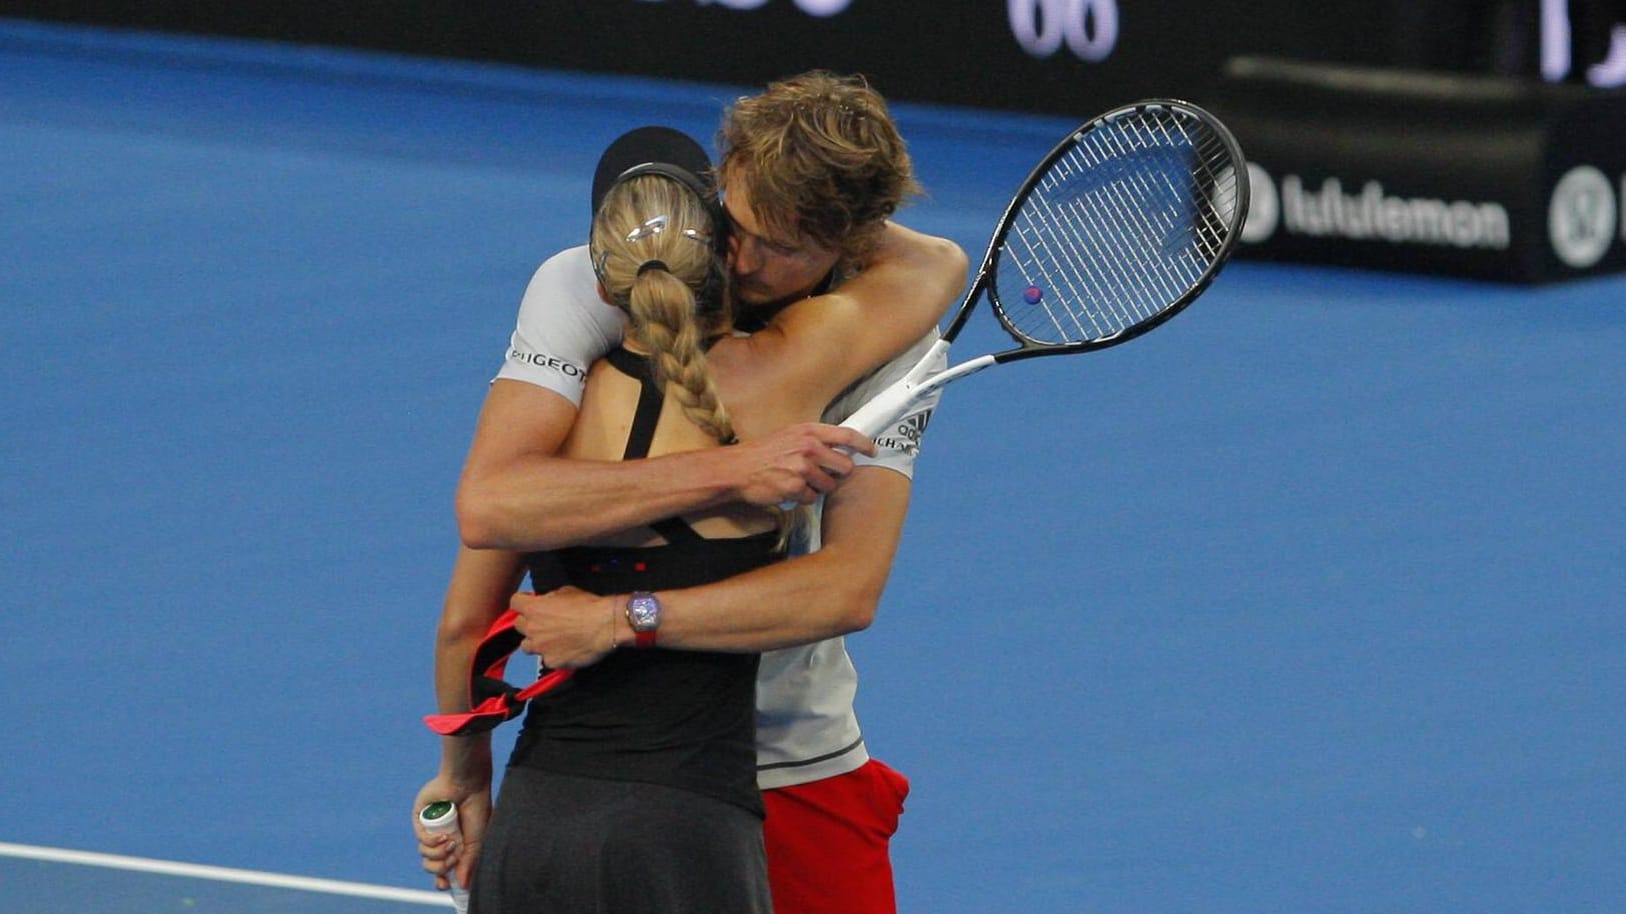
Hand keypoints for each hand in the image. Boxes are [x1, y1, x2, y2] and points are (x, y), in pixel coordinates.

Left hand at [413, 776, 490, 893]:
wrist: (469, 784)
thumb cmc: (477, 809)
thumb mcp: (477, 841)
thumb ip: (469, 863)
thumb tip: (462, 885)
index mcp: (455, 844)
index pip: (444, 868)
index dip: (443, 879)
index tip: (446, 884)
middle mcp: (441, 838)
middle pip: (432, 866)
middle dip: (441, 868)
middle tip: (453, 858)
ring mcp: (430, 829)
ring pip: (425, 855)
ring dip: (438, 854)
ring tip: (451, 841)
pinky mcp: (420, 819)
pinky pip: (421, 840)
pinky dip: (431, 842)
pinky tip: (443, 835)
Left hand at [512, 586, 620, 668]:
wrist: (605, 626)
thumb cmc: (588, 606)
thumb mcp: (566, 591)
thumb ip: (550, 598)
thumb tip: (547, 602)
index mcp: (533, 608)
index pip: (514, 602)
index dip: (522, 602)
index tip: (529, 603)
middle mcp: (532, 628)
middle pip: (519, 625)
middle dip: (529, 623)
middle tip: (544, 623)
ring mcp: (540, 647)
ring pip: (526, 646)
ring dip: (535, 642)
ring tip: (551, 640)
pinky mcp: (552, 662)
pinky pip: (547, 659)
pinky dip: (554, 655)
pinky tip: (566, 650)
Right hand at [729, 423, 876, 506]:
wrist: (737, 469)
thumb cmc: (763, 453)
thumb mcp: (789, 435)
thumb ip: (814, 439)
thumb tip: (839, 446)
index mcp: (809, 431)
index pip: (847, 434)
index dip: (864, 444)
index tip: (872, 451)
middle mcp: (809, 447)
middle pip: (845, 466)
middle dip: (838, 474)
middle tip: (823, 475)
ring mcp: (803, 468)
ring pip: (829, 485)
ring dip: (818, 488)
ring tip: (798, 481)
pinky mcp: (795, 487)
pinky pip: (812, 498)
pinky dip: (803, 497)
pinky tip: (788, 489)